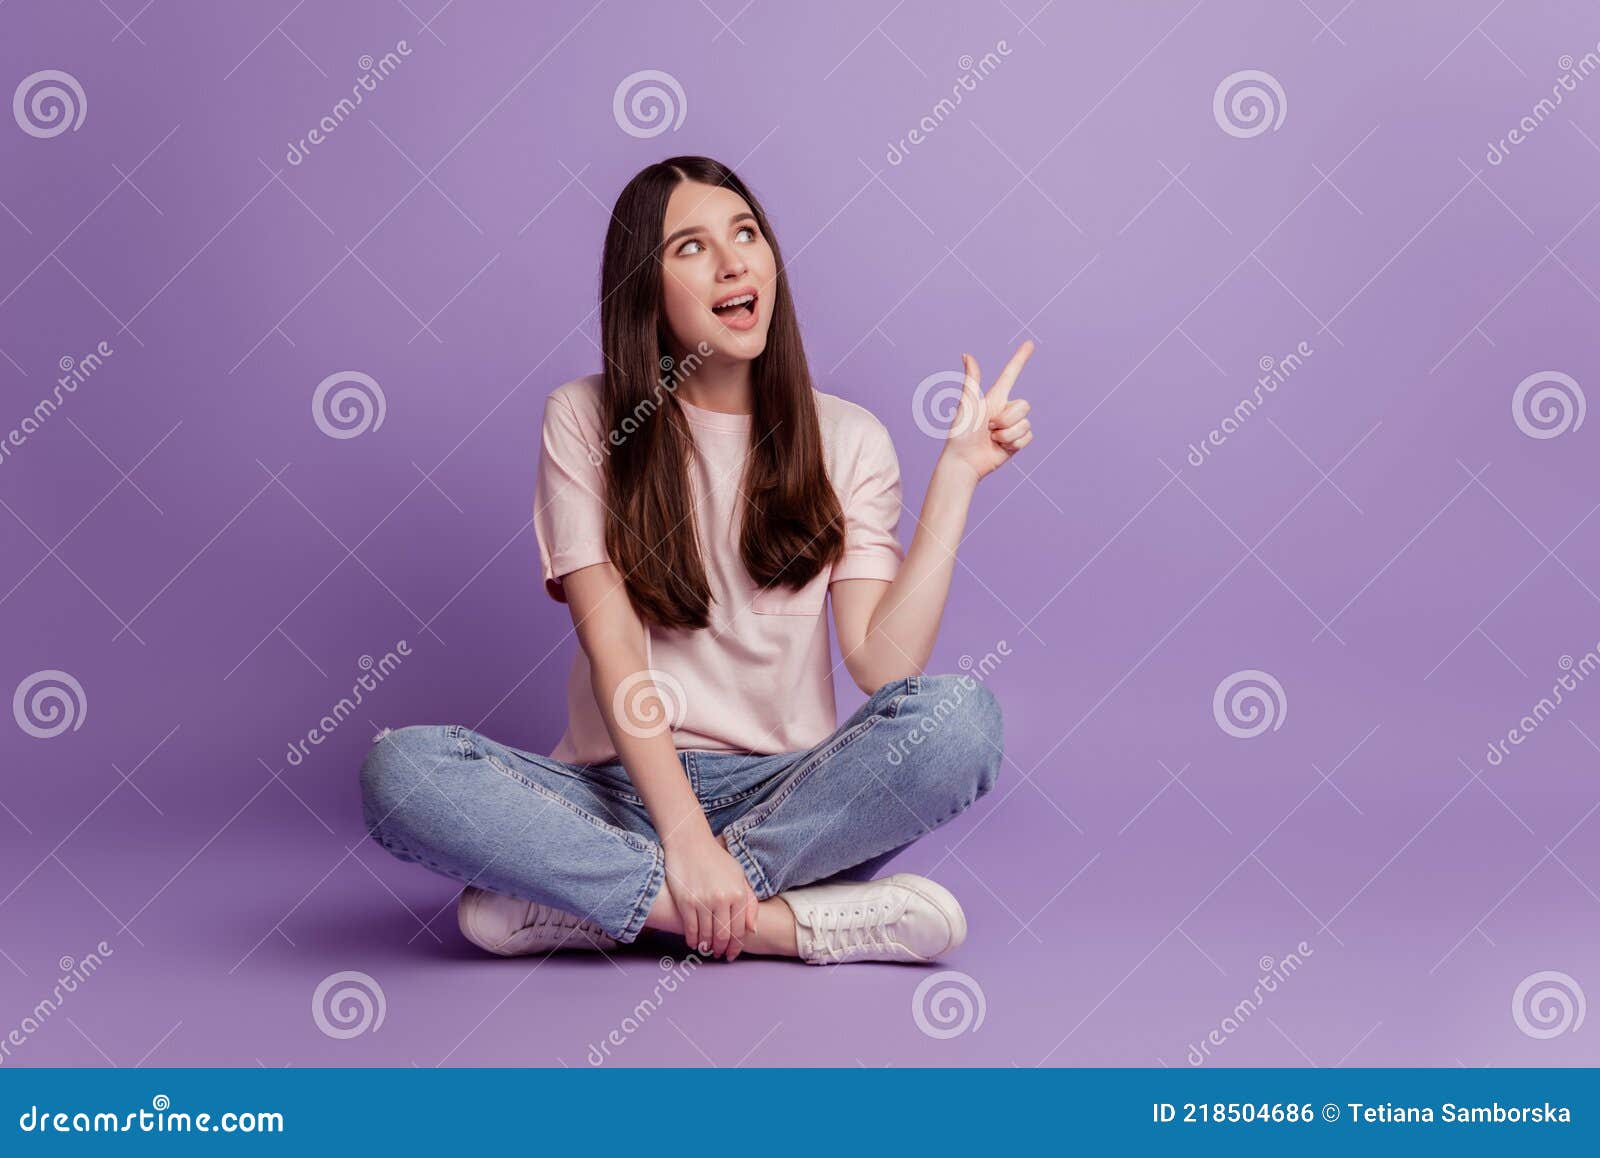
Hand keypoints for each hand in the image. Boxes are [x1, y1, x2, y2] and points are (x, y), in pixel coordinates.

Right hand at [663, 831, 758, 960]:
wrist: (690, 843)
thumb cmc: (716, 860)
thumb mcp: (739, 876)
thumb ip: (749, 903)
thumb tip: (752, 930)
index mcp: (739, 893)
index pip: (740, 930)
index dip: (736, 946)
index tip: (731, 954)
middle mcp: (722, 899)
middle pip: (723, 936)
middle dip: (721, 949)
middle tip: (719, 954)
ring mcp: (703, 901)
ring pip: (706, 935)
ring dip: (706, 946)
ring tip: (706, 949)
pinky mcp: (685, 902)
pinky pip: (690, 929)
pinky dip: (692, 940)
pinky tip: (693, 942)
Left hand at [939, 340, 1035, 481]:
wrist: (963, 461)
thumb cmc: (961, 433)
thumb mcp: (967, 404)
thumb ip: (972, 380)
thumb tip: (967, 355)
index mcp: (994, 398)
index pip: (1010, 374)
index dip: (1020, 359)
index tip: (1030, 343)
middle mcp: (1005, 410)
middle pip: (1024, 405)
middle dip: (1007, 418)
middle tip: (988, 427)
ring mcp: (1011, 426)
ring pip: (1025, 423)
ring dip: (1007, 433)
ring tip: (991, 438)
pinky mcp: (1016, 442)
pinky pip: (1027, 437)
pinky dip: (1013, 443)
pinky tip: (1000, 447)